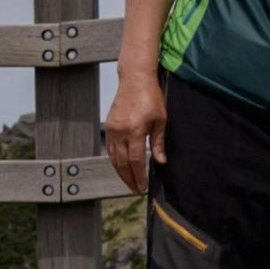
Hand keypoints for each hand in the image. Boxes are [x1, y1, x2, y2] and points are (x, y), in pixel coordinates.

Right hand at [102, 63, 164, 197]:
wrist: (135, 79)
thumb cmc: (150, 96)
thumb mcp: (161, 120)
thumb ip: (159, 142)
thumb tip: (161, 161)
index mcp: (135, 130)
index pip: (135, 160)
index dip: (138, 176)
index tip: (142, 187)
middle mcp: (120, 131)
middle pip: (122, 163)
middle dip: (129, 178)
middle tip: (135, 190)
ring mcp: (112, 129)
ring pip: (113, 158)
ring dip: (121, 172)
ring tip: (129, 182)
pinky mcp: (108, 126)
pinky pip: (110, 149)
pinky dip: (115, 161)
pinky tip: (121, 167)